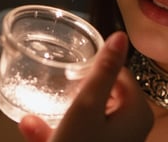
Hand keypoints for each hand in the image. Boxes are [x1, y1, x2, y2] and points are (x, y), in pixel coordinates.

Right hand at [18, 31, 152, 141]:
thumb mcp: (88, 105)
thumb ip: (103, 69)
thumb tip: (121, 35)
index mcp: (137, 112)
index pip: (120, 73)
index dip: (94, 65)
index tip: (71, 63)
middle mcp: (130, 129)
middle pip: (101, 94)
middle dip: (72, 90)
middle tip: (53, 84)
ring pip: (84, 117)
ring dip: (58, 111)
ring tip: (35, 113)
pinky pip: (75, 135)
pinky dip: (54, 131)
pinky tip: (31, 127)